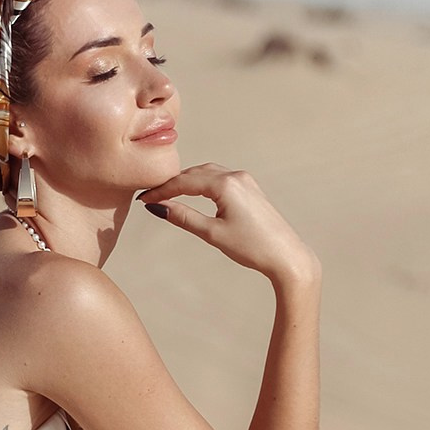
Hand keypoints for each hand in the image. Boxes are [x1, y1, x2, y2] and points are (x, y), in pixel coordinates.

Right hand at [143, 164, 319, 283]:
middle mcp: (236, 177)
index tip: (144, 200)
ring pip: (208, 174)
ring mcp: (245, 181)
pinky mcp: (250, 189)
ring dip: (187, 182)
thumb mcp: (212, 233)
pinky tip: (193, 193)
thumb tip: (158, 208)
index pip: (184, 182)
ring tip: (168, 195)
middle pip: (195, 173)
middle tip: (152, 196)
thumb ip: (184, 217)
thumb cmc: (252, 247)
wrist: (286, 256)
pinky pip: (220, 179)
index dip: (161, 190)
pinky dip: (202, 184)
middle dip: (172, 183)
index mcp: (226, 185)